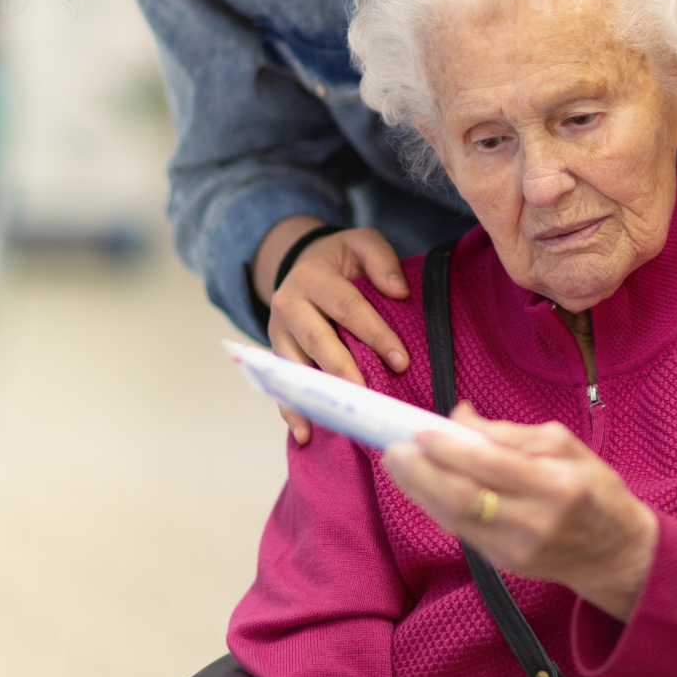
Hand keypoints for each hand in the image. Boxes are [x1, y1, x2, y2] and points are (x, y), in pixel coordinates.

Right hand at [256, 221, 410, 441]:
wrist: (303, 262)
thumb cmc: (340, 259)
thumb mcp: (361, 242)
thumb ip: (380, 260)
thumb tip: (398, 291)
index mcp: (311, 276)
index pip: (348, 308)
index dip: (375, 334)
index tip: (401, 360)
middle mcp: (288, 303)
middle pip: (318, 340)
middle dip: (345, 369)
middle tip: (368, 394)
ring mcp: (277, 331)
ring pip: (297, 366)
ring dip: (318, 394)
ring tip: (340, 417)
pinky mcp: (276, 352)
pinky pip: (282, 384)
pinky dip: (291, 410)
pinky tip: (305, 433)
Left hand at [384, 403, 657, 621]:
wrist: (615, 554)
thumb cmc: (593, 489)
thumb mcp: (565, 445)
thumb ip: (509, 432)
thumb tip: (460, 417)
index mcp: (556, 484)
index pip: (490, 464)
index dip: (449, 448)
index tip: (419, 429)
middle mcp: (534, 521)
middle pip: (462, 497)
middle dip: (420, 472)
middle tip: (393, 447)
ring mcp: (516, 548)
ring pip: (453, 518)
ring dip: (418, 489)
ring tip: (398, 463)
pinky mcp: (503, 564)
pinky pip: (460, 530)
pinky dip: (435, 506)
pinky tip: (421, 485)